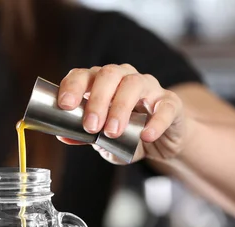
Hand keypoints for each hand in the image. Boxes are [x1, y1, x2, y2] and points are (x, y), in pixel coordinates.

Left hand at [56, 64, 187, 163]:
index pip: (84, 75)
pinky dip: (156, 121)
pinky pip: (165, 106)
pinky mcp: (171, 102)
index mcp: (101, 84)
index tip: (65, 105)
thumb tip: (63, 136)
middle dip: (96, 100)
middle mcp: (124, 78)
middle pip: (109, 75)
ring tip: (112, 132)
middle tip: (90, 126)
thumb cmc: (126, 135)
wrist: (161, 144)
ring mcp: (149, 88)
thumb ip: (84, 137)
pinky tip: (146, 136)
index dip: (73, 86)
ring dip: (120, 108)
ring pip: (134, 84)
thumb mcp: (101, 139)